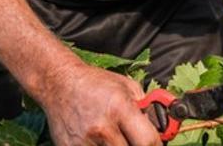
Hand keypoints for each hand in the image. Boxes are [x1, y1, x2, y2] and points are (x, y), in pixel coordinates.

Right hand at [38, 62, 161, 145]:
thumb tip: (162, 130)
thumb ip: (146, 109)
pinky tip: (101, 141)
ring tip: (116, 137)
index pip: (147, 141)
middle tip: (135, 139)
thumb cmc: (96, 84)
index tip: (156, 144)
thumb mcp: (128, 87)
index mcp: (119, 108)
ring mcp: (84, 142)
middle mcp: (102, 128)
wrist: (60, 83)